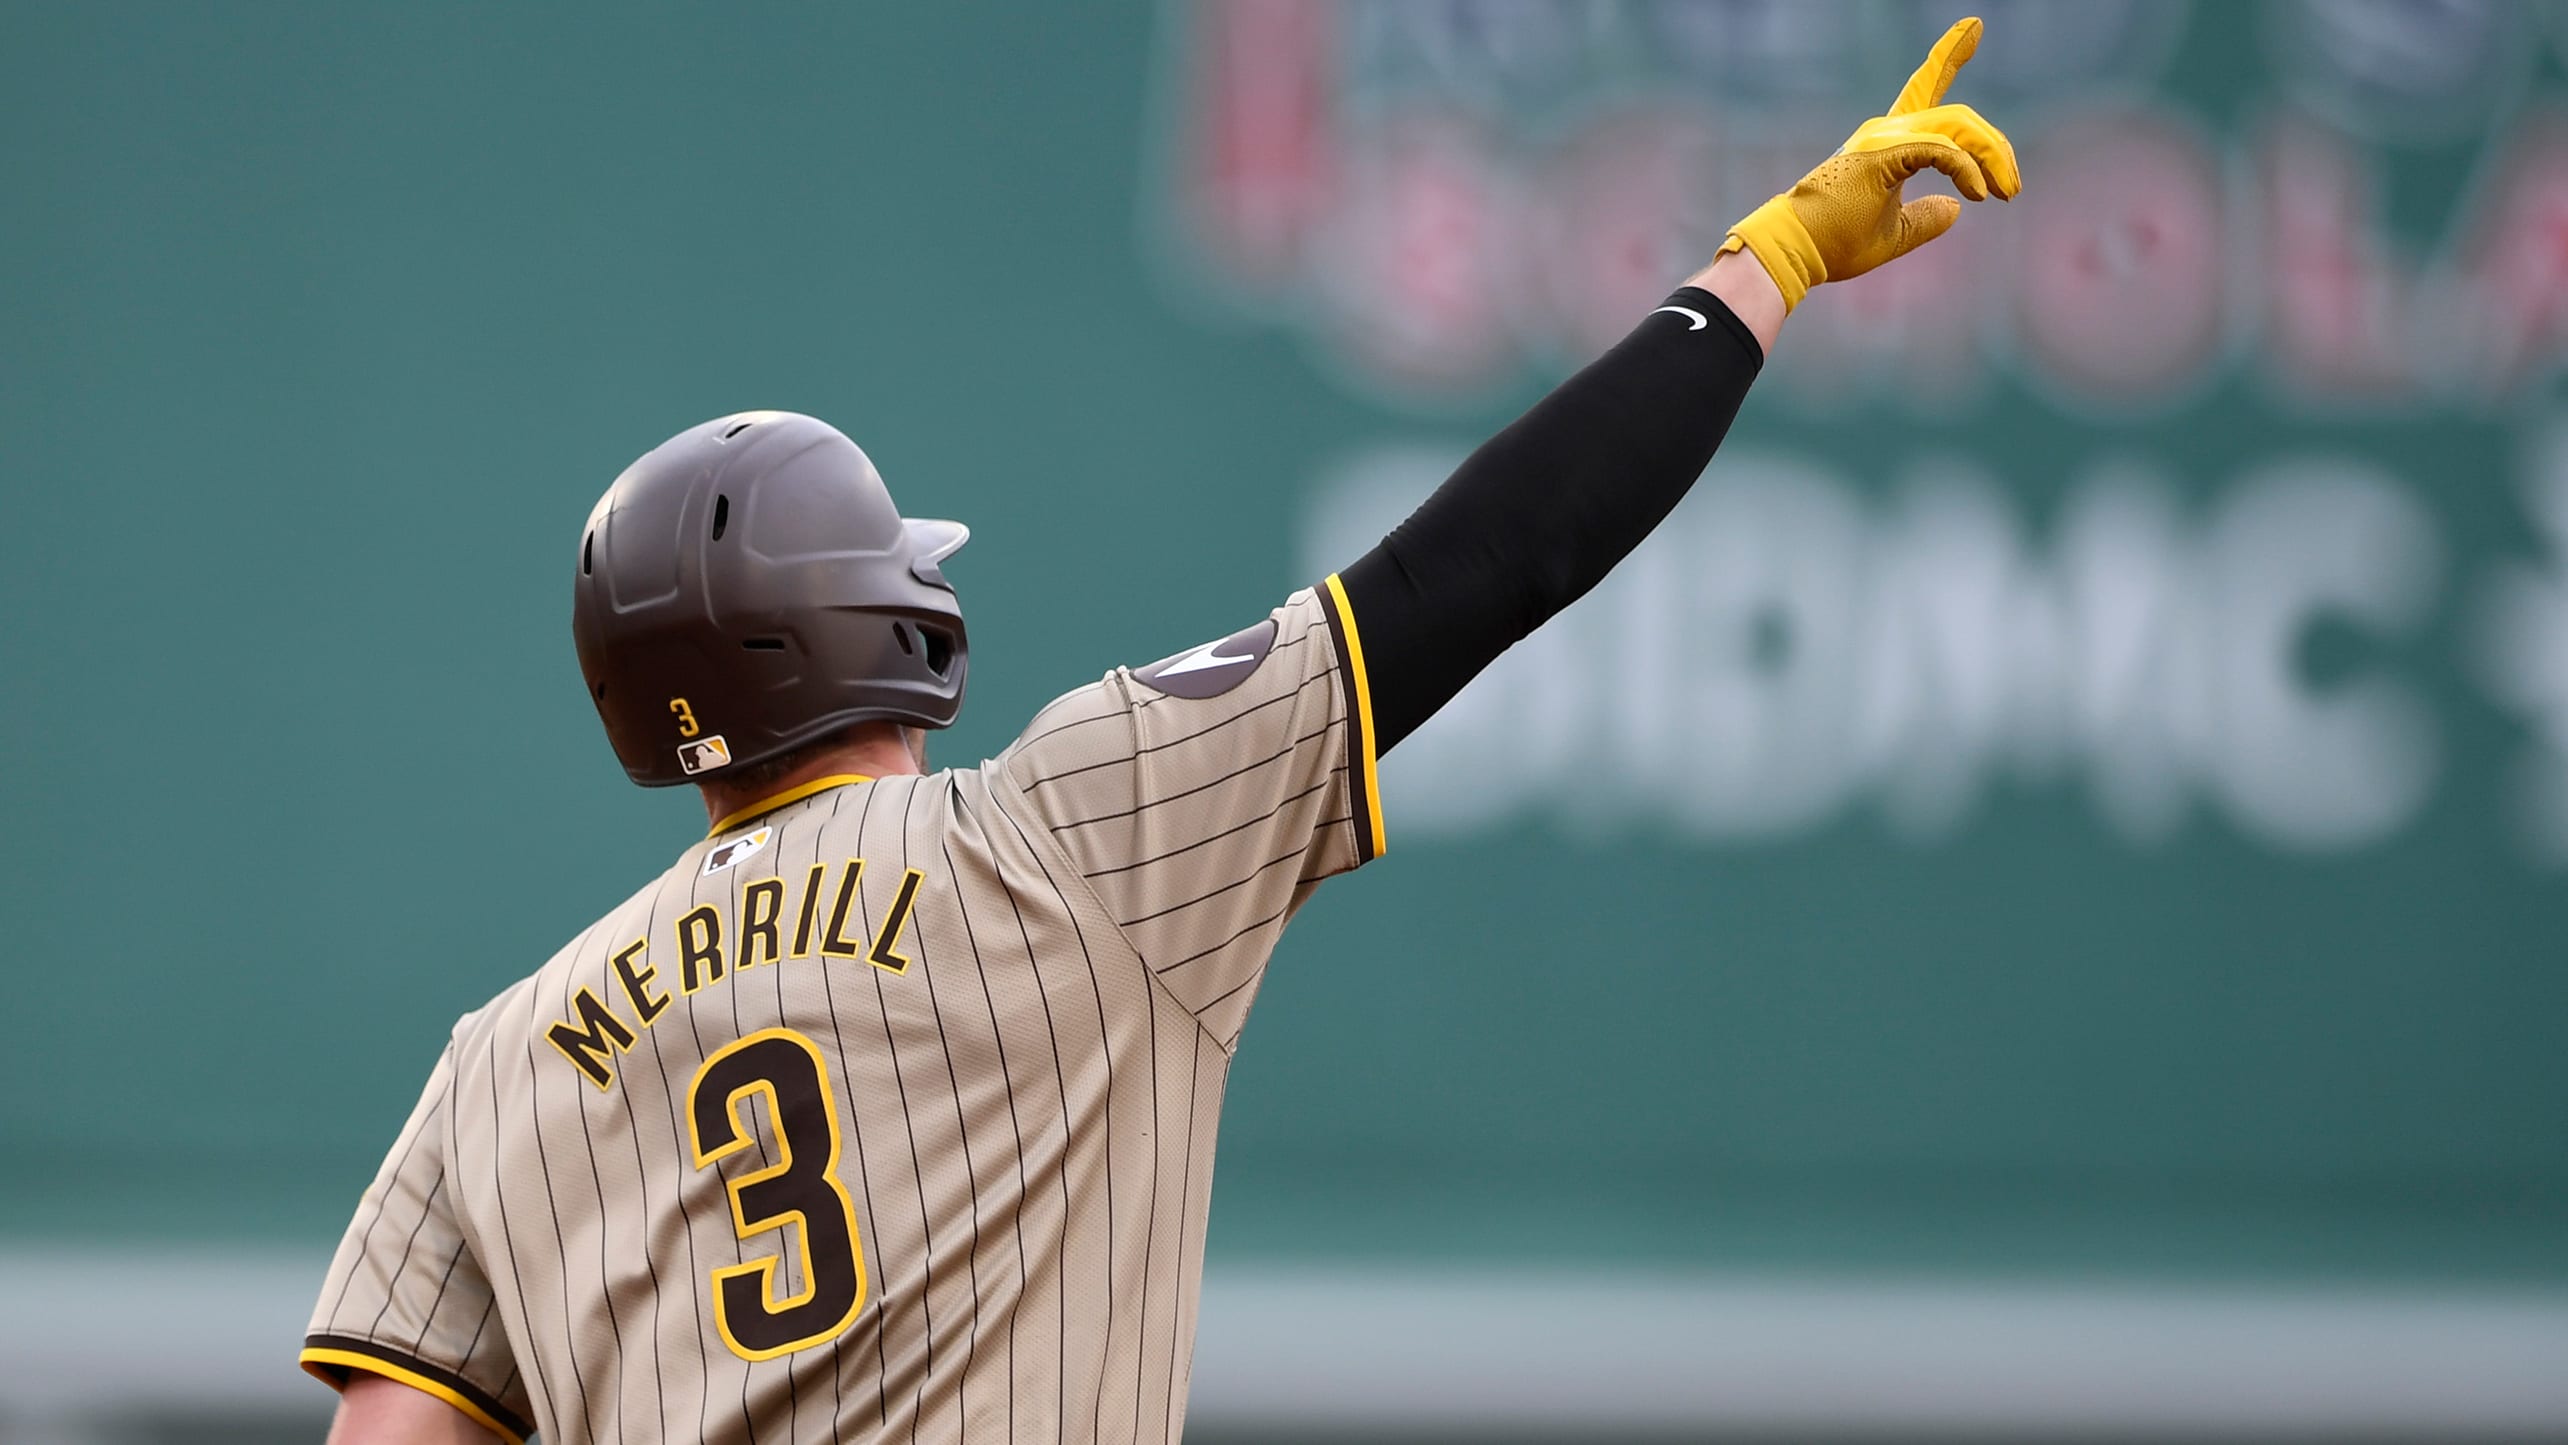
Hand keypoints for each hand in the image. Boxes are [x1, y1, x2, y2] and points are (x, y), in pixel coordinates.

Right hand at [1718, 15, 2021, 312]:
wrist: (1797, 251)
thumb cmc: (1835, 245)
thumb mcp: (1894, 233)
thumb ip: (1925, 218)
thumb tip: (1955, 208)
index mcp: (1888, 142)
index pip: (1924, 89)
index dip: (1948, 57)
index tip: (1974, 27)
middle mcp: (1887, 130)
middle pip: (1957, 114)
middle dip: (1994, 145)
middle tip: (2012, 186)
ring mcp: (1885, 138)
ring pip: (1957, 125)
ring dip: (1991, 156)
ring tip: (2006, 192)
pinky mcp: (1884, 153)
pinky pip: (1942, 150)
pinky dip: (1966, 170)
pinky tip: (1978, 194)